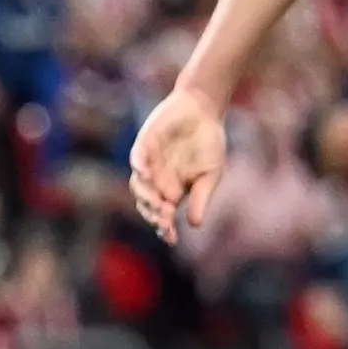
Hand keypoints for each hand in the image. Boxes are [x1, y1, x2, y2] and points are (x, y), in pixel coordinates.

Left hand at [127, 87, 224, 234]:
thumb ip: (201, 198)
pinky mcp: (144, 144)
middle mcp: (157, 180)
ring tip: (157, 205)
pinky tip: (146, 174)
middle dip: (153, 215)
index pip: (163, 215)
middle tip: (163, 223)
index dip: (165, 228)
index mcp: (172, 191)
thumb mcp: (211, 175)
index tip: (171, 238)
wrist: (204, 110)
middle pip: (147, 204)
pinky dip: (139, 167)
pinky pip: (137, 158)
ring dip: (145, 196)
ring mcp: (149, 162)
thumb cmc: (209, 144)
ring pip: (138, 185)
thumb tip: (194, 224)